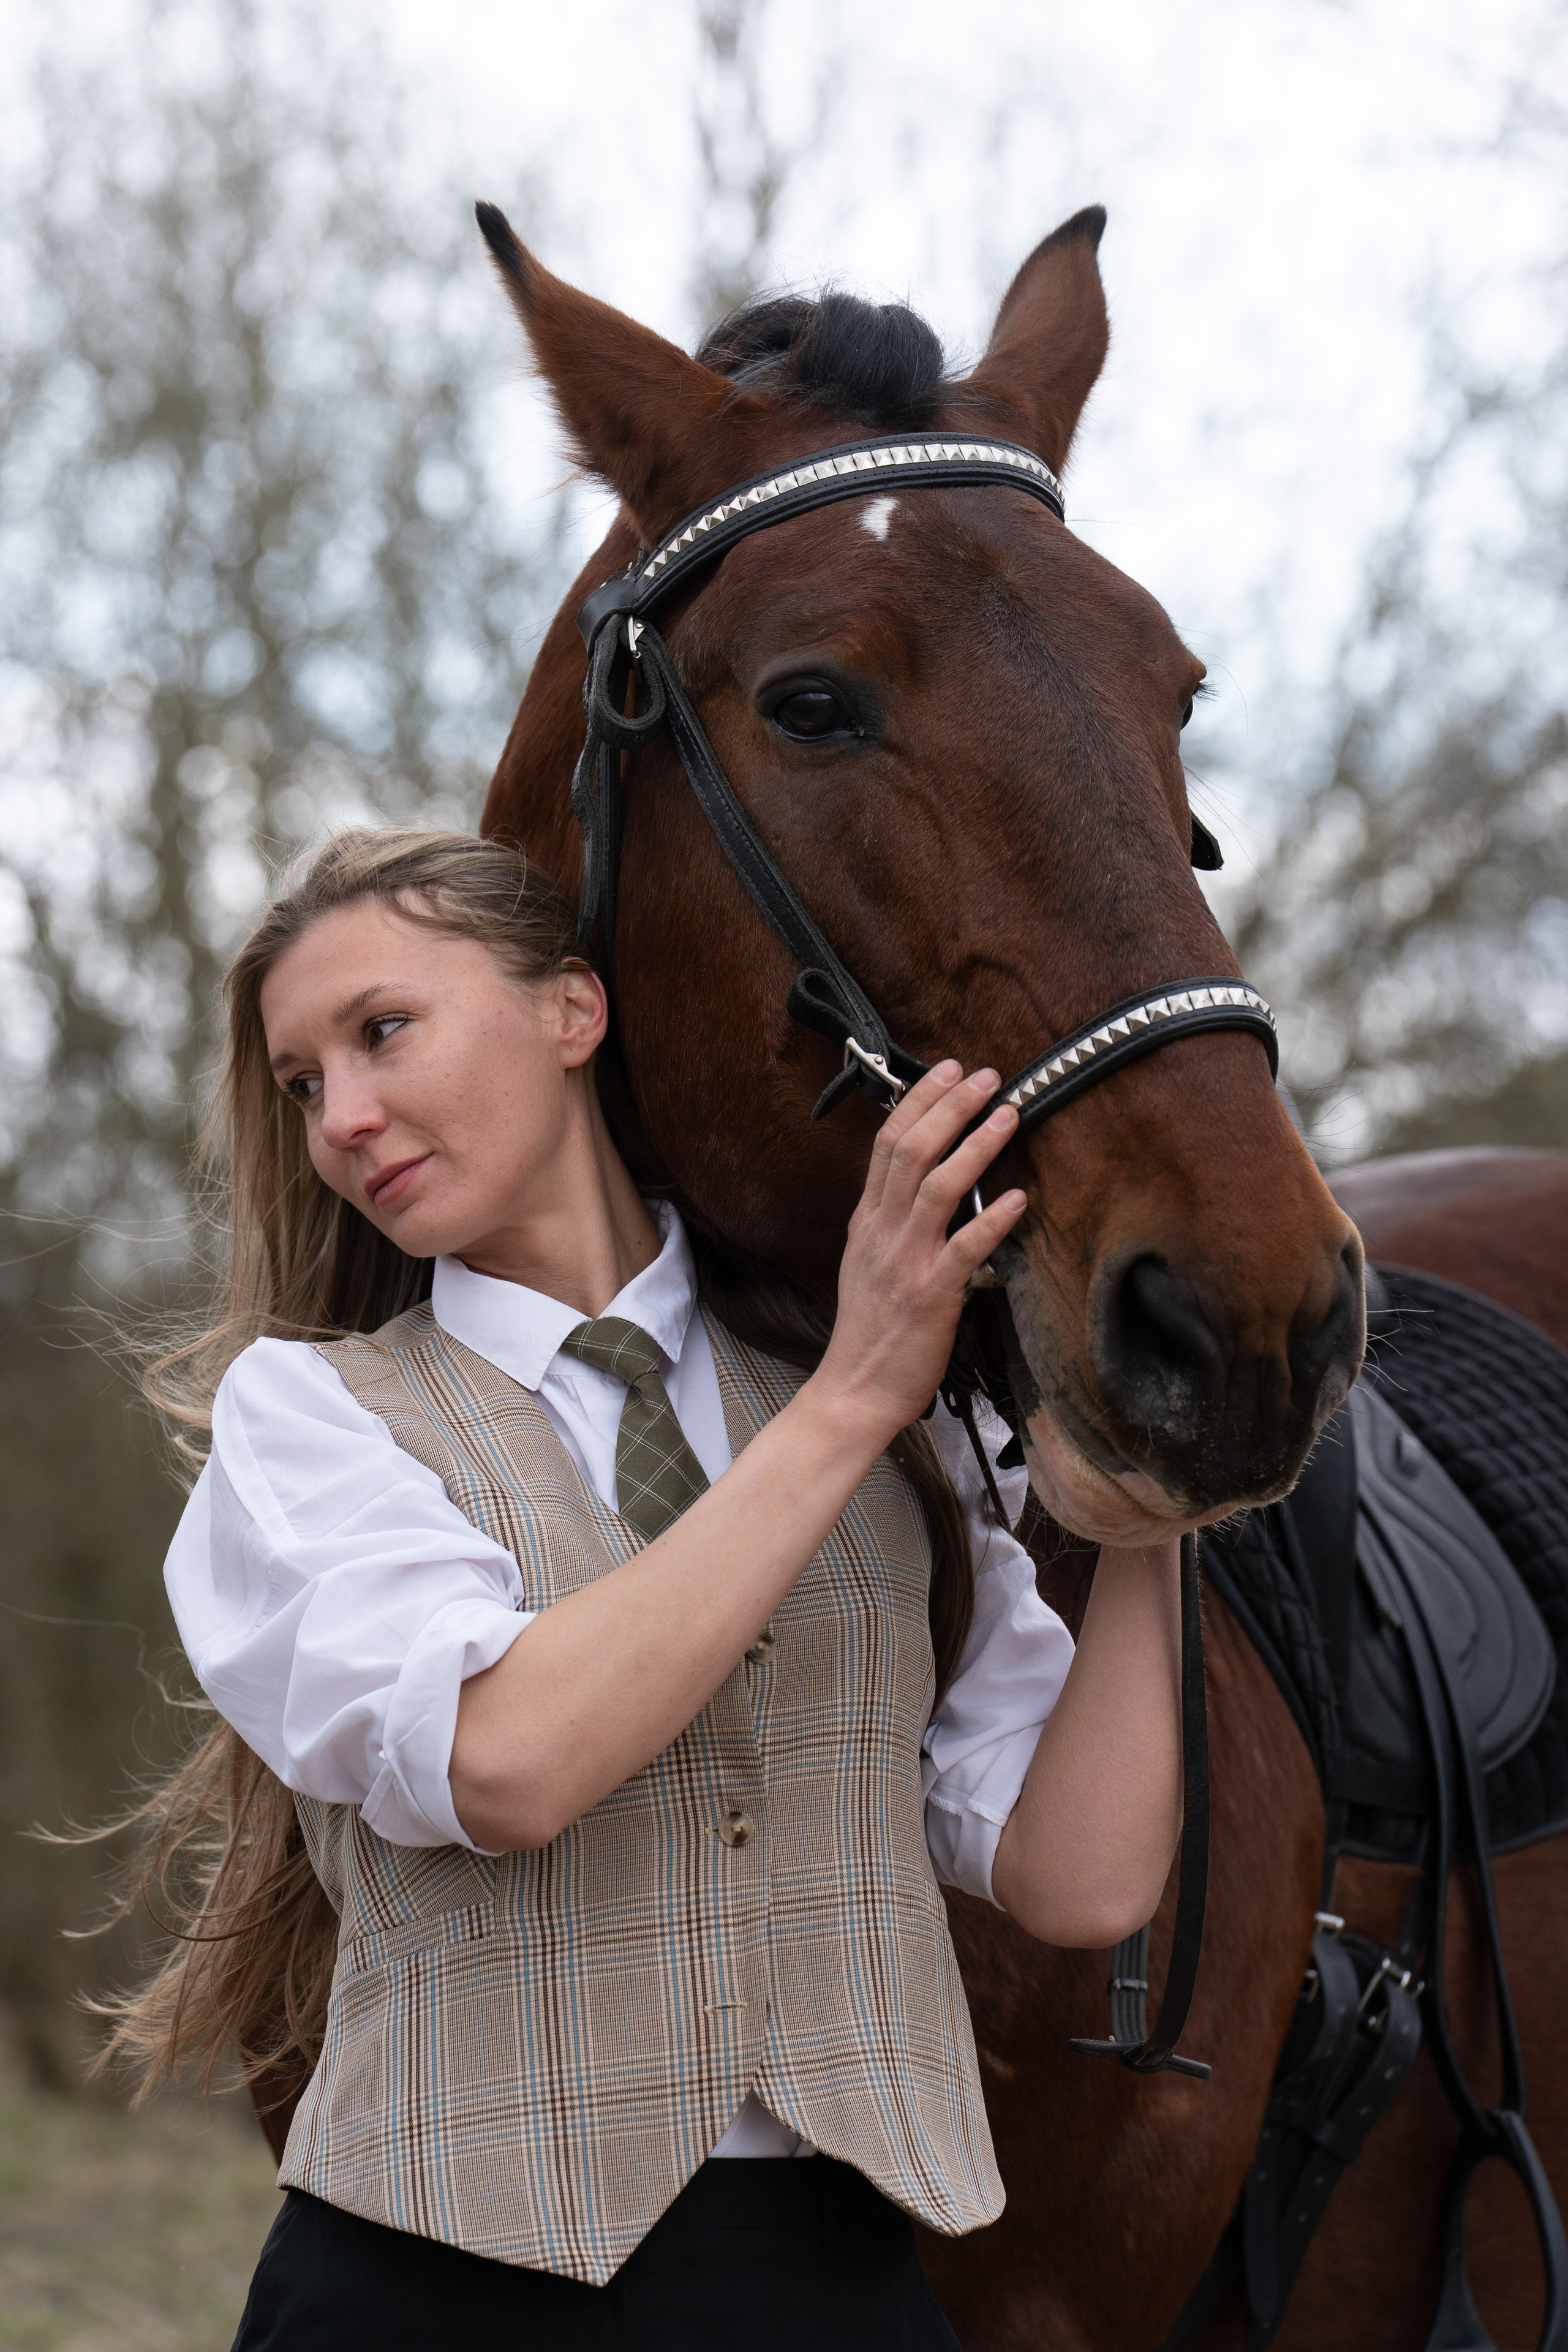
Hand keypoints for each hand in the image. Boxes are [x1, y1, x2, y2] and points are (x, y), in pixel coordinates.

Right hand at [811, 1062, 1026, 1445]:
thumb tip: (922, 1183)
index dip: (920, 1100)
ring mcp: (906, 1261)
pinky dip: (993, 1219)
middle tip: (985, 1075)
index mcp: (867, 1219)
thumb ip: (891, 1219)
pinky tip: (1018, 1197)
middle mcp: (883, 1231)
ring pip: (938, 1186)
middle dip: (950, 1106)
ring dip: (975, 1145)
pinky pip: (966, 1248)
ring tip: (1008, 1113)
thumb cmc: (870, 1328)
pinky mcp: (932, 1294)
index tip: (948, 1070)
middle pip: (911, 1150)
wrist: (855, 1388)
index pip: (888, 1142)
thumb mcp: (868, 1260)